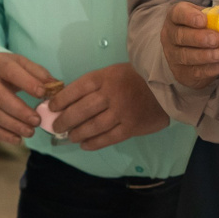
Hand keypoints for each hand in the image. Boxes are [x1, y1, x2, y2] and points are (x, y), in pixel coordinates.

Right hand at [0, 52, 54, 144]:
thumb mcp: (20, 64)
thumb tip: (57, 87)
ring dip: (12, 125)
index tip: (42, 94)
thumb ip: (38, 74)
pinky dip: (1, 134)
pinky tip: (17, 139)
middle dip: (19, 111)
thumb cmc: (3, 69)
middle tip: (37, 121)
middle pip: (0, 97)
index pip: (12, 73)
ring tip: (30, 132)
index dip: (28, 83)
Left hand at [49, 63, 170, 150]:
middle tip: (56, 127)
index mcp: (105, 77)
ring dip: (77, 134)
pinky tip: (85, 145)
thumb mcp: (113, 72)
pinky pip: (108, 138)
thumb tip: (66, 101)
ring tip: (70, 137)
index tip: (51, 107)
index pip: (76, 89)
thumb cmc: (135, 78)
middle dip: (65, 120)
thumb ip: (94, 85)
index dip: (61, 100)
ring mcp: (122, 111)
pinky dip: (94, 143)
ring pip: (93, 126)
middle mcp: (112, 94)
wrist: (168, 85)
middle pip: (81, 110)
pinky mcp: (132, 126)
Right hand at [162, 1, 218, 90]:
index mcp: (178, 17)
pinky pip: (194, 71)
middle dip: (198, 38)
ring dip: (204, 55)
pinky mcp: (181, 72)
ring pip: (186, 56)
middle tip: (216, 39)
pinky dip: (210, 69)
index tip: (203, 20)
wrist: (191, 54)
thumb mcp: (214, 20)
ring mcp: (173, 55)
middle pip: (180, 36)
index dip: (189, 16)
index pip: (178, 13)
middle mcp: (171, 35)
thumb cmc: (203, 31)